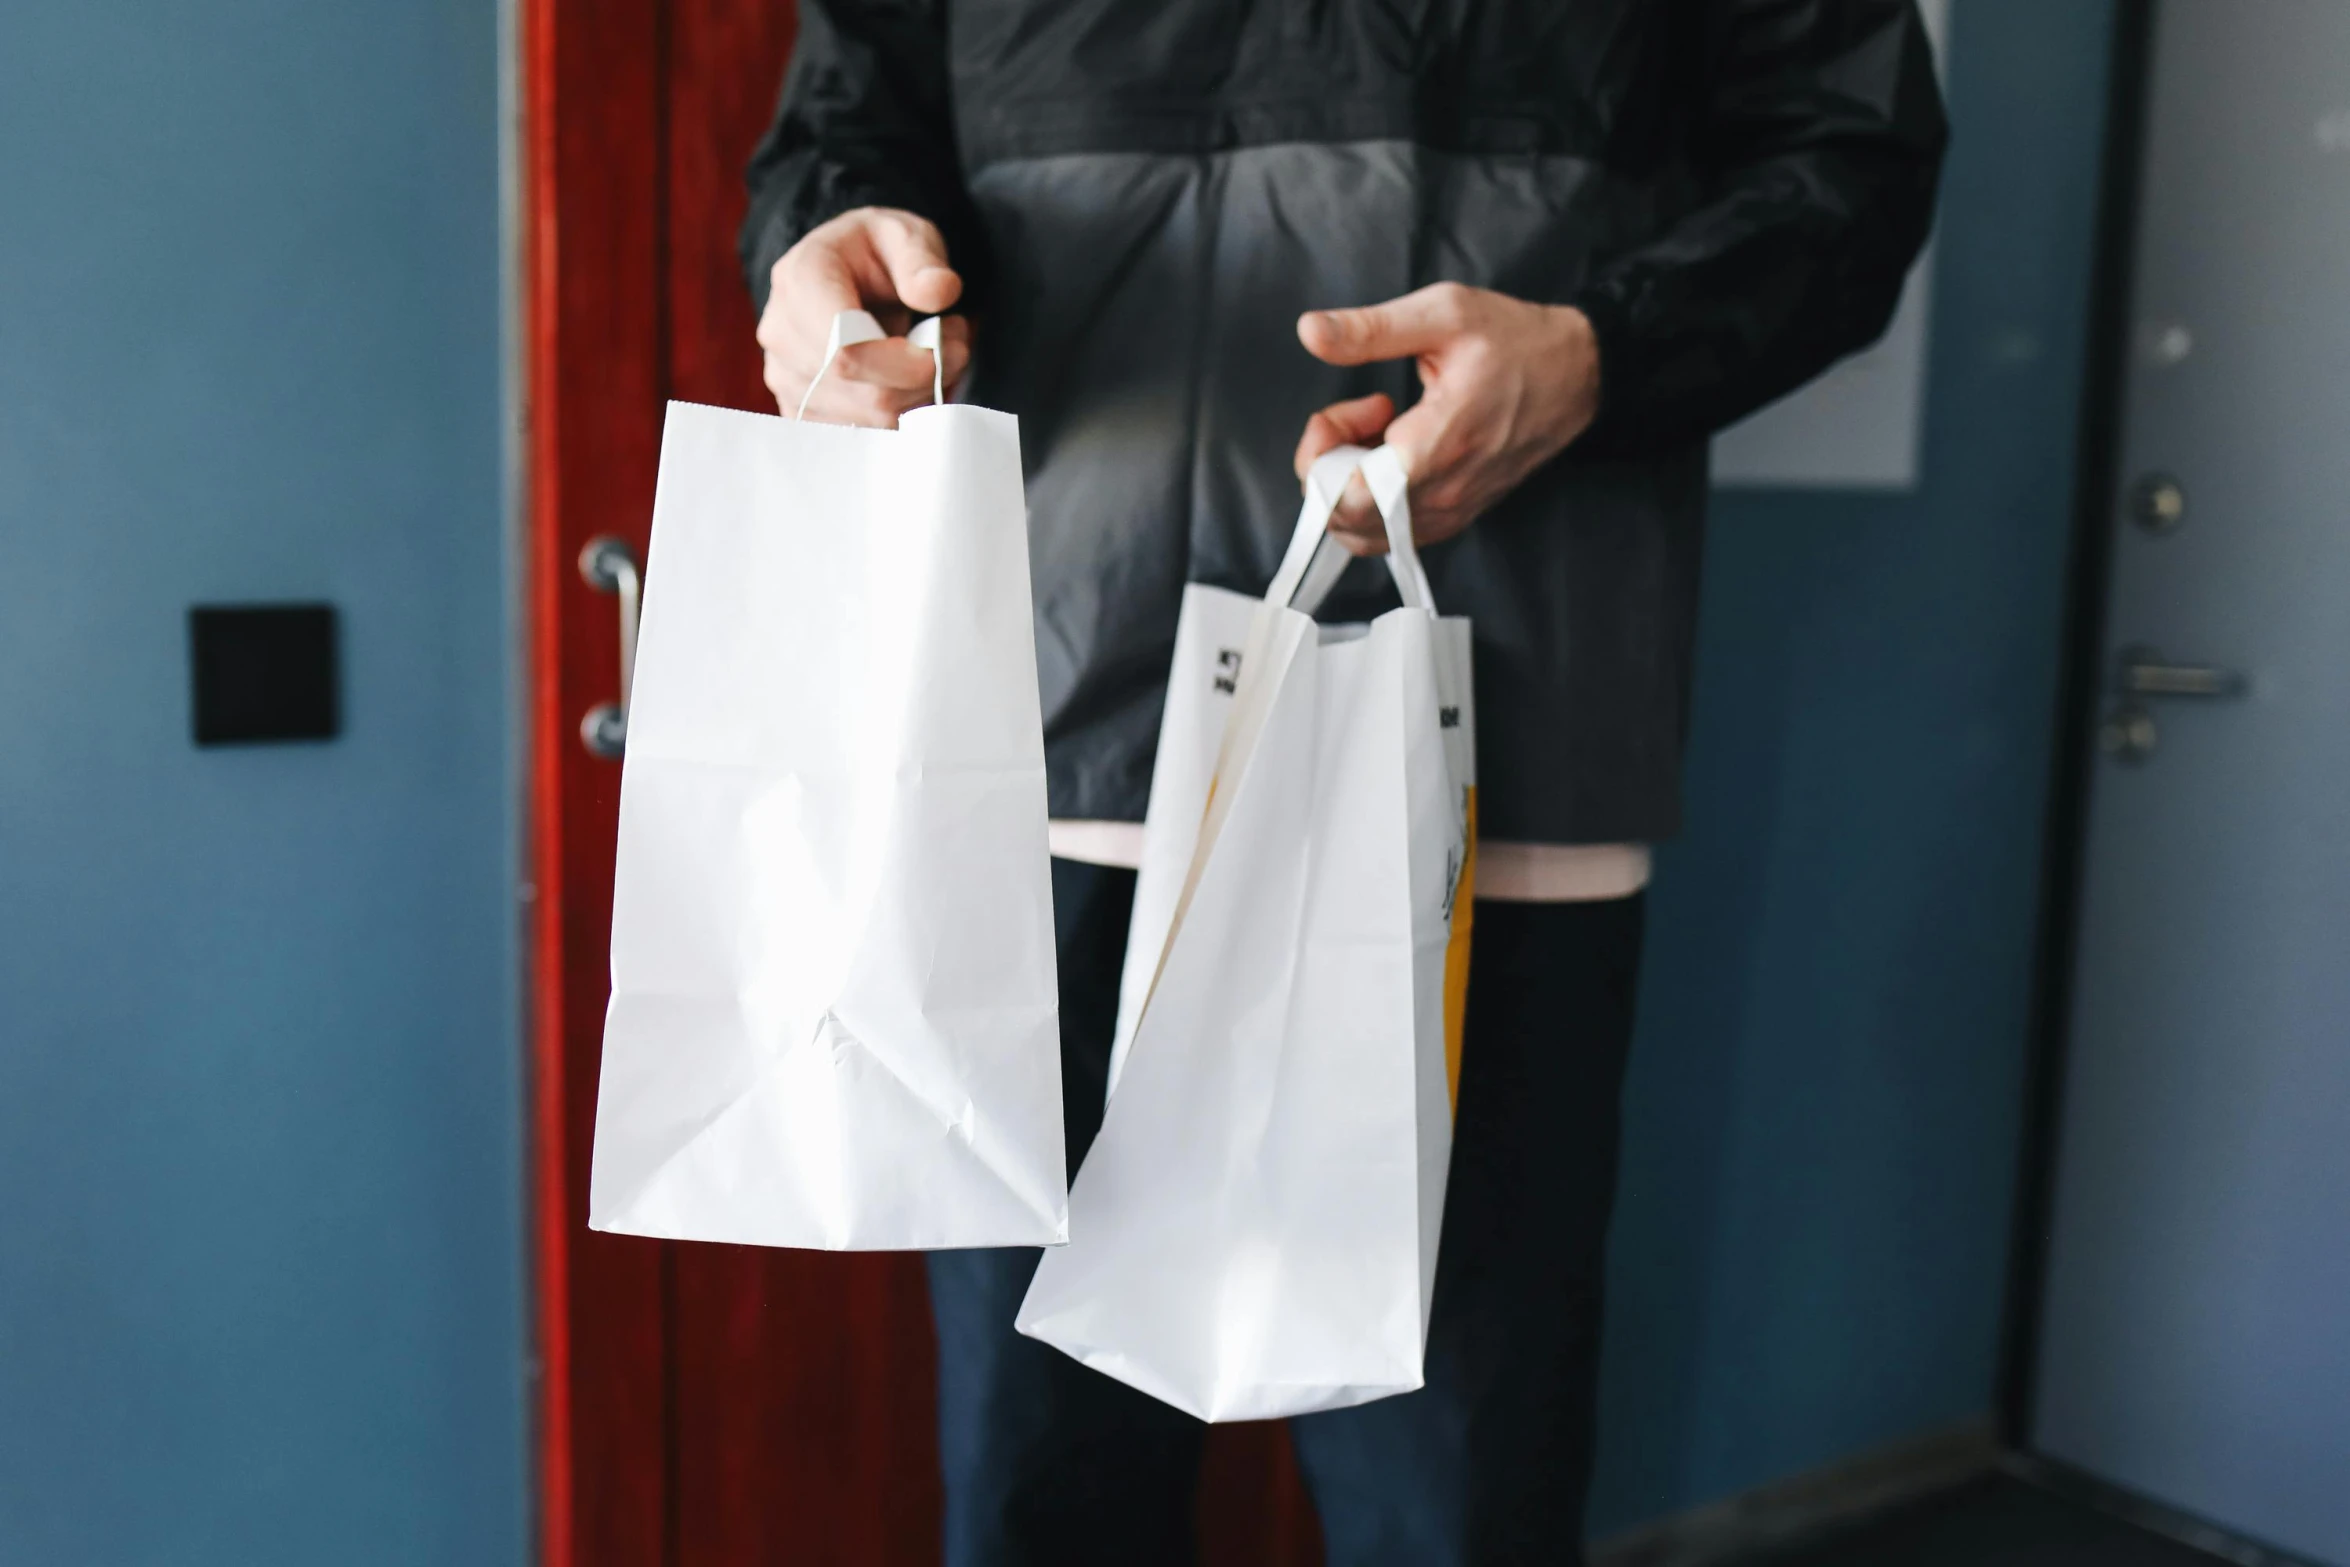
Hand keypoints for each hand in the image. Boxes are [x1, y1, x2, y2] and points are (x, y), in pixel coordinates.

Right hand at [758, 207, 974, 424]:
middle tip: (955, 343)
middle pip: (865, 393)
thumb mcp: (904, 235)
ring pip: (870, 421)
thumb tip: (940, 292)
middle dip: (925, 379)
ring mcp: (785, 377)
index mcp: (800, 279)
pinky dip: (898, 416)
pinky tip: (906, 382)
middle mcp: (781, 332)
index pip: (846, 350)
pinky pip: (860, 436)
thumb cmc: (875, 253)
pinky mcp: (798, 409)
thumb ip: (922, 259)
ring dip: (917, 398)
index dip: (906, 363)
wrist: (843, 273)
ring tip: (931, 356)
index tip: (946, 343)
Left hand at [1293, 283, 1600, 555]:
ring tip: (1374, 433)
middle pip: (1345, 520)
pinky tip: (1392, 451)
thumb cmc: (1515, 342)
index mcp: (1436, 447)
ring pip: (1364, 533)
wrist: (1577, 375)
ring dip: (1349, 485)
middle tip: (1355, 417)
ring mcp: (1451, 511)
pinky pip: (1392, 532)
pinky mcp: (1456, 515)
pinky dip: (1374, 499)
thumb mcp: (1443, 314)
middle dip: (1328, 468)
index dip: (1320, 459)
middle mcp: (1444, 494)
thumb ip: (1371, 329)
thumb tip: (1310, 331)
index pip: (1347, 500)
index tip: (1343, 411)